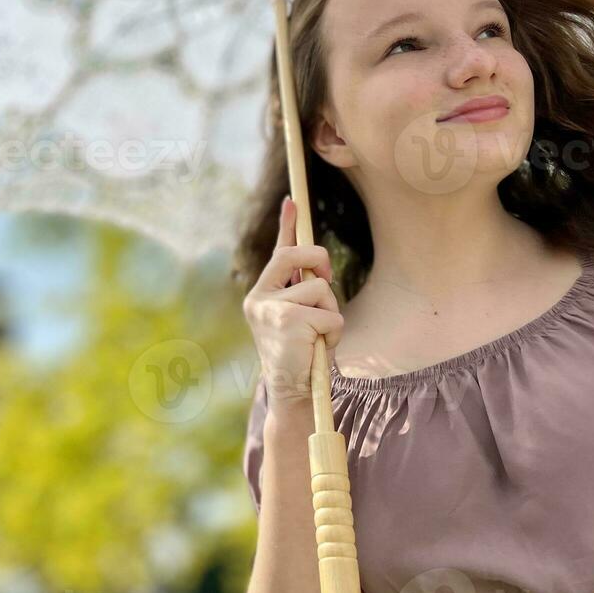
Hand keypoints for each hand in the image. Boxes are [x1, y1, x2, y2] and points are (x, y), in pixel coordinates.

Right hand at [241, 196, 343, 400]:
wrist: (291, 392)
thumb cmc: (299, 354)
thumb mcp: (297, 318)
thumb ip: (300, 292)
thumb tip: (316, 266)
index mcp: (262, 293)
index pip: (277, 251)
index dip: (287, 225)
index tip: (293, 200)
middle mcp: (260, 297)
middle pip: (297, 255)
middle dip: (320, 262)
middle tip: (326, 283)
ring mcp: (272, 309)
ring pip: (321, 290)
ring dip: (330, 313)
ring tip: (318, 336)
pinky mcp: (289, 323)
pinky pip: (330, 316)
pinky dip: (333, 333)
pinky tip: (318, 348)